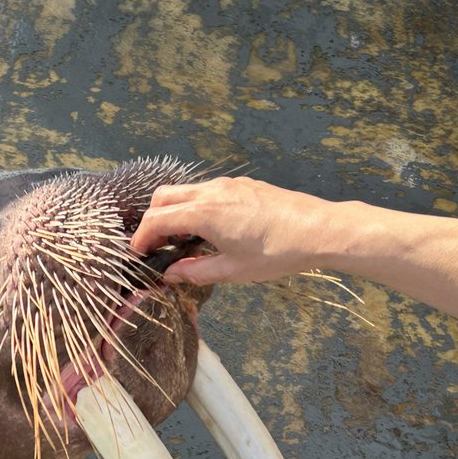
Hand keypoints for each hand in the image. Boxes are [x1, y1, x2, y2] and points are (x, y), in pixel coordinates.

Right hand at [129, 176, 335, 285]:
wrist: (319, 230)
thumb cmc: (277, 253)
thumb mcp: (232, 270)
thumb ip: (195, 271)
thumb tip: (171, 274)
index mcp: (205, 213)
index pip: (157, 220)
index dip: (141, 238)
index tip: (139, 255)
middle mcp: (211, 192)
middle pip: (163, 198)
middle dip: (152, 220)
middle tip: (155, 246)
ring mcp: (227, 184)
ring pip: (183, 191)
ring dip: (173, 212)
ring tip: (180, 239)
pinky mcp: (241, 184)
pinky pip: (204, 190)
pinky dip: (193, 205)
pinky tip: (205, 228)